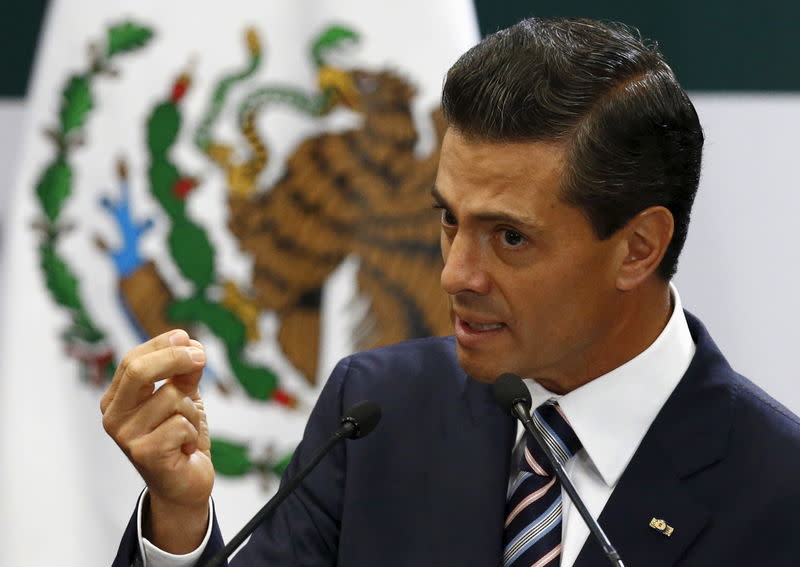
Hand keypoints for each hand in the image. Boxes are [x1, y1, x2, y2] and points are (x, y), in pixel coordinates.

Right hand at [101, 329, 212, 551]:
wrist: (185, 485)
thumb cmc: (181, 437)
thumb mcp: (183, 397)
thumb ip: (184, 372)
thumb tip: (190, 343)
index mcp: (117, 398)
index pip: (133, 359)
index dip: (163, 344)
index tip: (189, 339)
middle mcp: (113, 416)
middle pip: (138, 370)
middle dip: (175, 357)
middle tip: (201, 357)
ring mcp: (125, 436)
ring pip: (171, 397)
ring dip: (192, 411)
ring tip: (186, 431)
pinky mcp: (144, 454)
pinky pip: (181, 424)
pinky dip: (193, 434)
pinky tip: (185, 449)